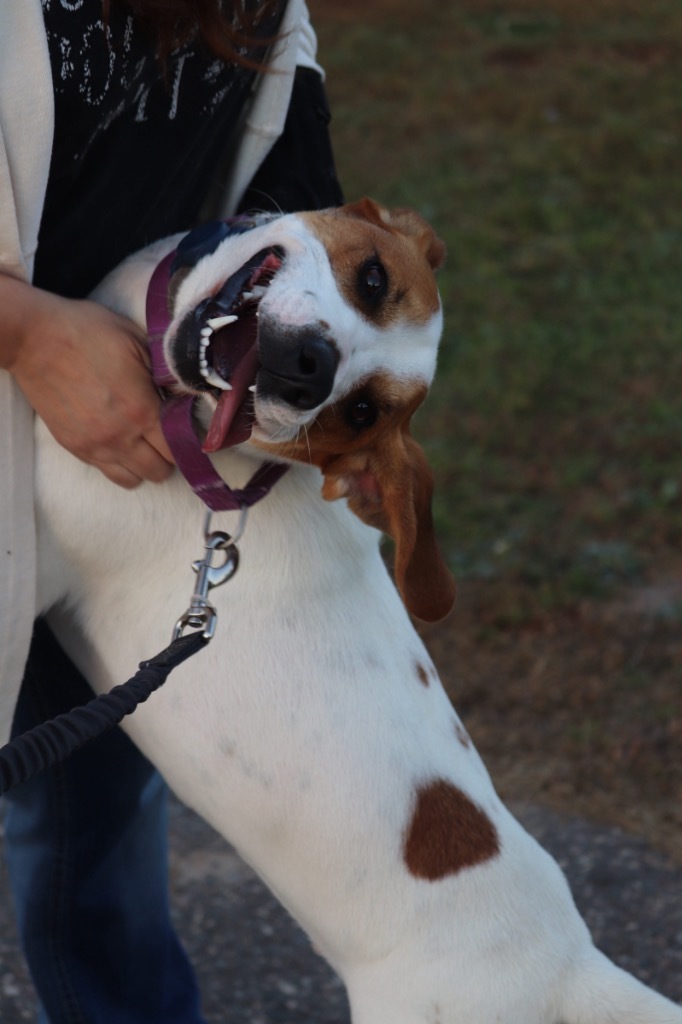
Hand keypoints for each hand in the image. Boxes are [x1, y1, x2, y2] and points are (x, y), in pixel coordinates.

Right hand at [1, 275, 174, 488]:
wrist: (35, 339)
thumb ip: (163, 374)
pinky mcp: (73, 446)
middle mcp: (121, 437)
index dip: (185, 442)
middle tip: (164, 440)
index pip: (177, 448)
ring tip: (142, 447)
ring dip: (142, 467)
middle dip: (167, 459)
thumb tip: (181, 392)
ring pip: (131, 480)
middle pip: (158, 471)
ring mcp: (95, 446)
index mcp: (142, 411)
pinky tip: (118, 443)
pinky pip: (104, 470)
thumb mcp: (138, 342)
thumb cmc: (88, 333)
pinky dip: (117, 464)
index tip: (184, 431)